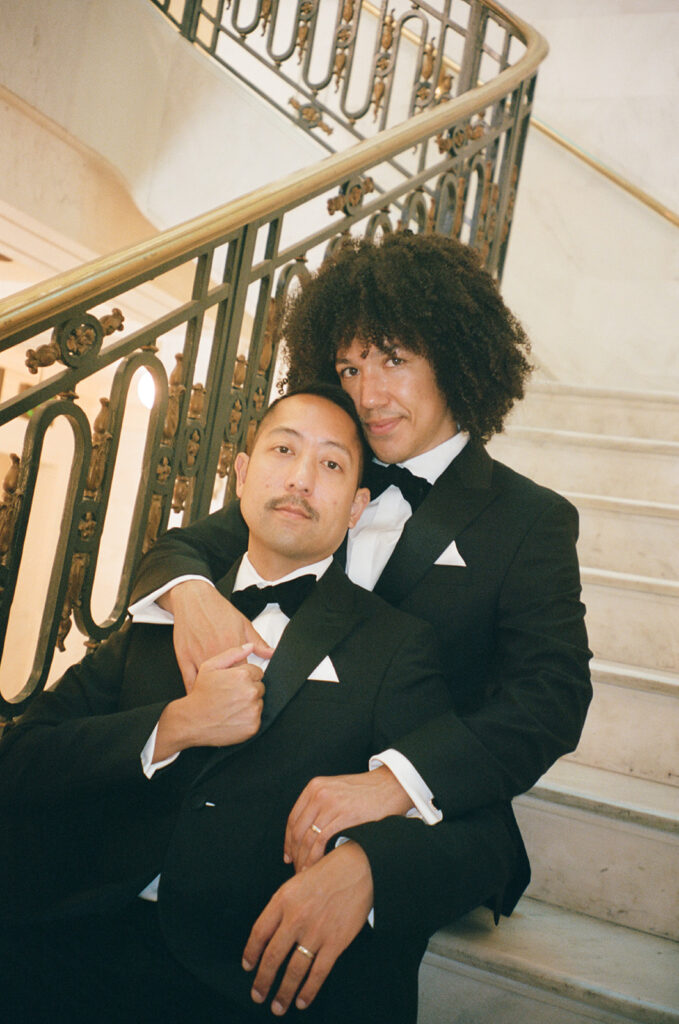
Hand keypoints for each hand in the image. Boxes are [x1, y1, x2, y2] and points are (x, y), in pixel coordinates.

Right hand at [154, 644, 264, 759]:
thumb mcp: (210, 666)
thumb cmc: (200, 694)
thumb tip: (249, 646)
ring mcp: (253, 710)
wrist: (192, 721)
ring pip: (259, 703)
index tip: (234, 683)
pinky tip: (233, 716)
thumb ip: (232, 653)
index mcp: (242, 675)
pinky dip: (248, 719)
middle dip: (248, 689)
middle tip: (231, 695)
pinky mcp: (253, 726)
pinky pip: (257, 718)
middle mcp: (250, 692)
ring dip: (249, 704)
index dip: (245, 677)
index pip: (257, 672)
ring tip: (231, 706)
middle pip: (260, 687)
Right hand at [162, 580, 273, 690]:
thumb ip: (258, 642)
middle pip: (227, 682)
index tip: (249, 687)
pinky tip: (201, 699)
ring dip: (215, 695)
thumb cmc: (217, 609)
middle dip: (233, 691)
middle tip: (236, 697)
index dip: (248, 683)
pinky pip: (189, 681)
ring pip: (208, 685)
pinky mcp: (184, 659)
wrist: (193, 599)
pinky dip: (195, 692)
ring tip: (221, 702)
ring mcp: (198, 656)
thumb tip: (272, 654)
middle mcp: (215, 652)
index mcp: (232, 645)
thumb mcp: (243, 623)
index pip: (245, 673)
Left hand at [242, 843, 372, 1015]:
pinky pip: (318, 972)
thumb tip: (269, 935)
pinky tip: (302, 1001)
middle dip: (263, 980)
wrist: (358, 868)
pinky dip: (308, 990)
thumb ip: (282, 907)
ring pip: (294, 969)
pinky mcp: (335, 942)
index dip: (251, 953)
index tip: (248, 967)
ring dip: (283, 992)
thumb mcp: (296, 882)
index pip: (259, 932)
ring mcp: (316, 931)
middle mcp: (296, 917)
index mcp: (283, 900)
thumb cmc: (326, 874)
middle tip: (257, 995)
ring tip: (278, 1006)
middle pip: (273, 956)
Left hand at [284, 766, 411, 870]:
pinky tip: (315, 868)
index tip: (289, 856)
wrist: (390, 786)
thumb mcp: (336, 791)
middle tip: (297, 869)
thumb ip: (320, 805)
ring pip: (306, 838)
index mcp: (315, 787)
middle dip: (295, 854)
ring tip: (305, 873)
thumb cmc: (365, 793)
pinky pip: (320, 841)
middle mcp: (319, 793)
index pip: (293, 819)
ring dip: (303, 859)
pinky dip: (314, 858)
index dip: (288, 841)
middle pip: (297, 830)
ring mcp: (330, 804)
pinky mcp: (343, 816)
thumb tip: (306, 832)